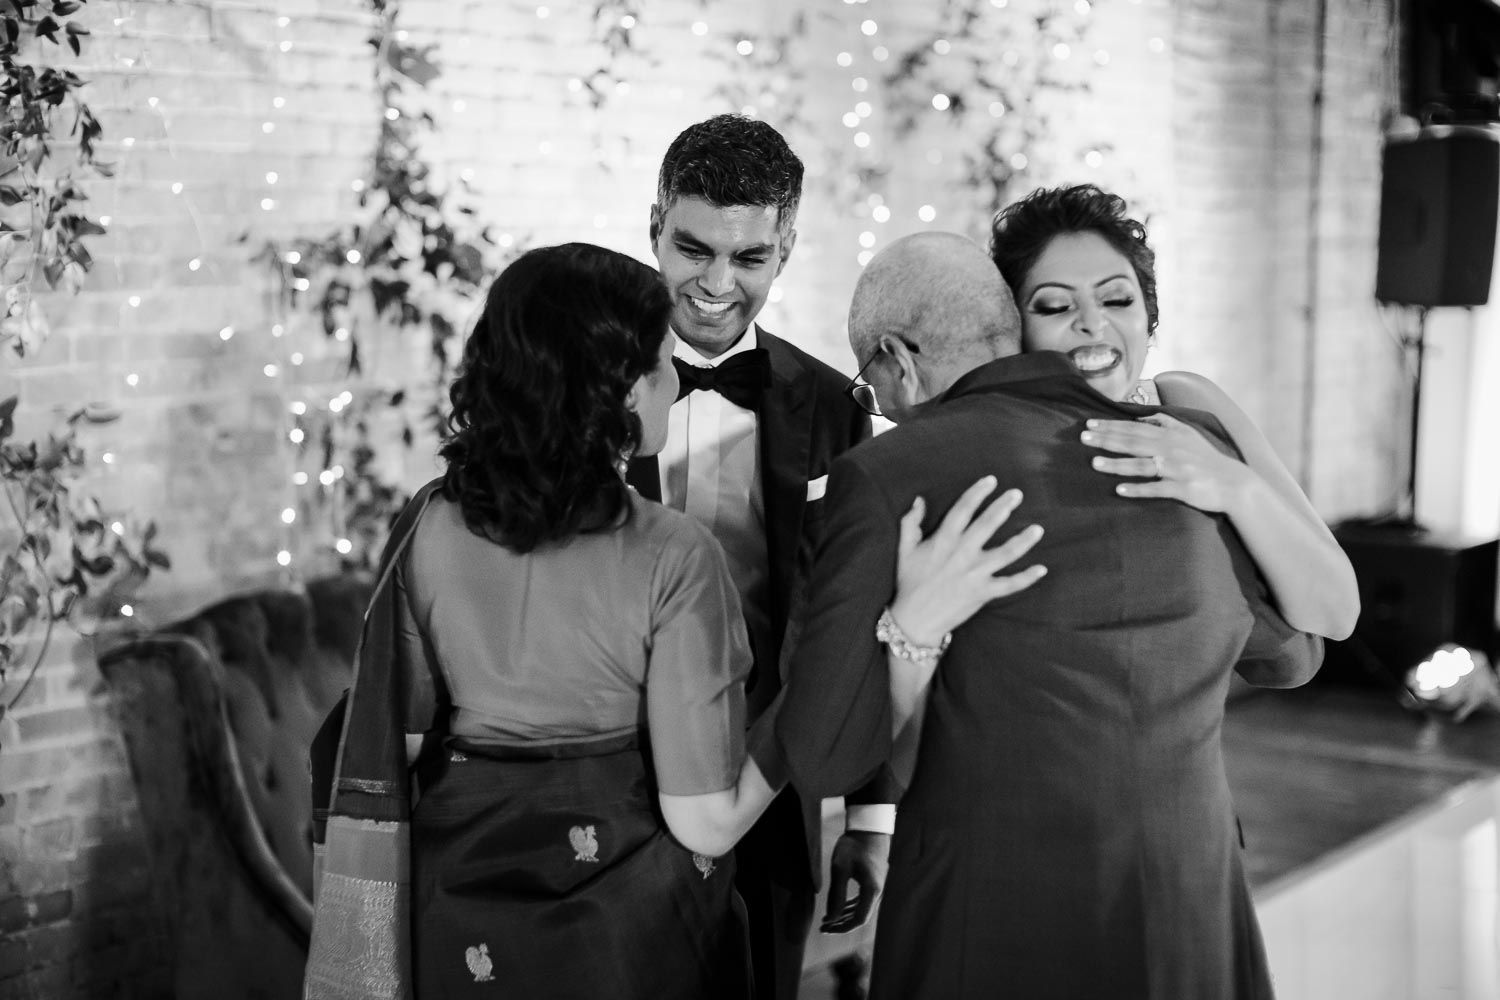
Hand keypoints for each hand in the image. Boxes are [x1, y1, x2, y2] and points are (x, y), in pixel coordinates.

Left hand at [820, 830, 889, 933]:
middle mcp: (878, 892)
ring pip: (861, 910)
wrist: (868, 828)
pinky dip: (850, 906)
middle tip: (823, 927)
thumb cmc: (853, 846)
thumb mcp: (840, 869)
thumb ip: (836, 895)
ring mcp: (877, 887)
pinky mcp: (874, 881)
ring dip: (844, 916)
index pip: (858, 920)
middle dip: (841, 924)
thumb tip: (831, 918)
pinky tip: (839, 907)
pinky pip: (863, 900)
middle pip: (860, 917)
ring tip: (827, 919)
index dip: (841, 928)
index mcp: (872, 890)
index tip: (826, 928)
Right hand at [889, 475, 1046, 646]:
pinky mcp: (982, 593)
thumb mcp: (905, 549)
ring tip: (1038, 529)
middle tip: (1017, 494)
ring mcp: (974, 574)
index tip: (991, 480)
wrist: (914, 620)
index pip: (962, 509)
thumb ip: (910, 522)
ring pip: (1005, 554)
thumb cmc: (909, 582)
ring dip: (1023, 540)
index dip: (977, 493)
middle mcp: (961, 554)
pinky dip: (1027, 578)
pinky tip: (1042, 569)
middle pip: (987, 525)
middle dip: (1003, 507)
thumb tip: (919, 499)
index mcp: (943, 540)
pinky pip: (1009, 585)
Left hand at [1080, 414, 1254, 512]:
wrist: (1235, 483)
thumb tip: (1144, 416)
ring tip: (1094, 463)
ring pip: (1142, 465)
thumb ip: (1167, 423)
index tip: (1089, 423)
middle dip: (1107, 439)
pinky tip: (1119, 491)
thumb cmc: (1207, 459)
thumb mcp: (1190, 434)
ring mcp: (1178, 469)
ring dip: (1117, 464)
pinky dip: (1138, 489)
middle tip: (1083, 437)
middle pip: (1134, 443)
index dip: (1111, 425)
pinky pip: (1157, 489)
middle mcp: (1172, 449)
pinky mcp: (1183, 489)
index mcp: (1171, 435)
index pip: (1135, 428)